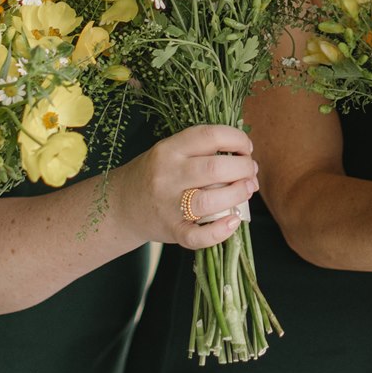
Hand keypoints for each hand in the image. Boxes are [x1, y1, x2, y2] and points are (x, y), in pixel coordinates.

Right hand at [125, 124, 258, 248]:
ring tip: (247, 190)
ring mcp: (168, 205)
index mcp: (169, 150)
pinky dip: (220, 231)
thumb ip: (201, 151)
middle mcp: (167, 175)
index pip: (210, 136)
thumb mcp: (171, 153)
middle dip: (243, 168)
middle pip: (214, 168)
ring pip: (210, 200)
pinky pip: (198, 236)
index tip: (247, 148)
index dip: (237, 139)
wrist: (120, 206)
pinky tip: (233, 221)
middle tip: (251, 172)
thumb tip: (245, 155)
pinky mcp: (171, 230)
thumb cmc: (155, 175)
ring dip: (238, 194)